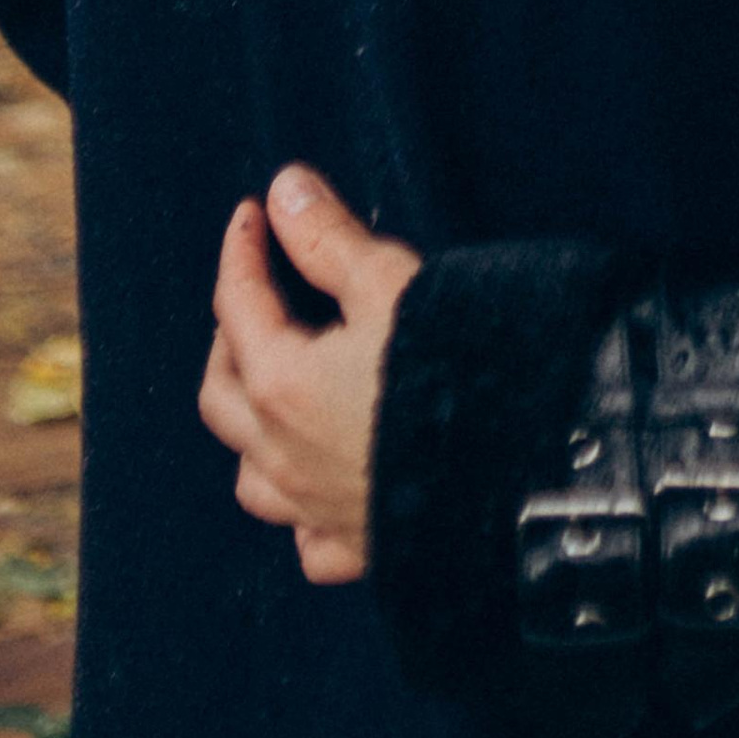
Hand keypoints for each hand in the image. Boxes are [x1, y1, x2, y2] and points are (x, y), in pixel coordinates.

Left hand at [197, 165, 421, 584]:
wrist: (517, 474)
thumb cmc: (451, 370)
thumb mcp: (391, 286)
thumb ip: (330, 238)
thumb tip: (284, 189)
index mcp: (281, 384)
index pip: (236, 304)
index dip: (242, 250)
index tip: (251, 214)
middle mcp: (282, 455)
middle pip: (221, 392)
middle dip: (229, 335)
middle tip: (256, 294)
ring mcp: (315, 511)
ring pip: (251, 474)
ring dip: (250, 430)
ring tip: (275, 393)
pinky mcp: (359, 548)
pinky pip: (307, 540)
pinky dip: (302, 514)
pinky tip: (320, 490)